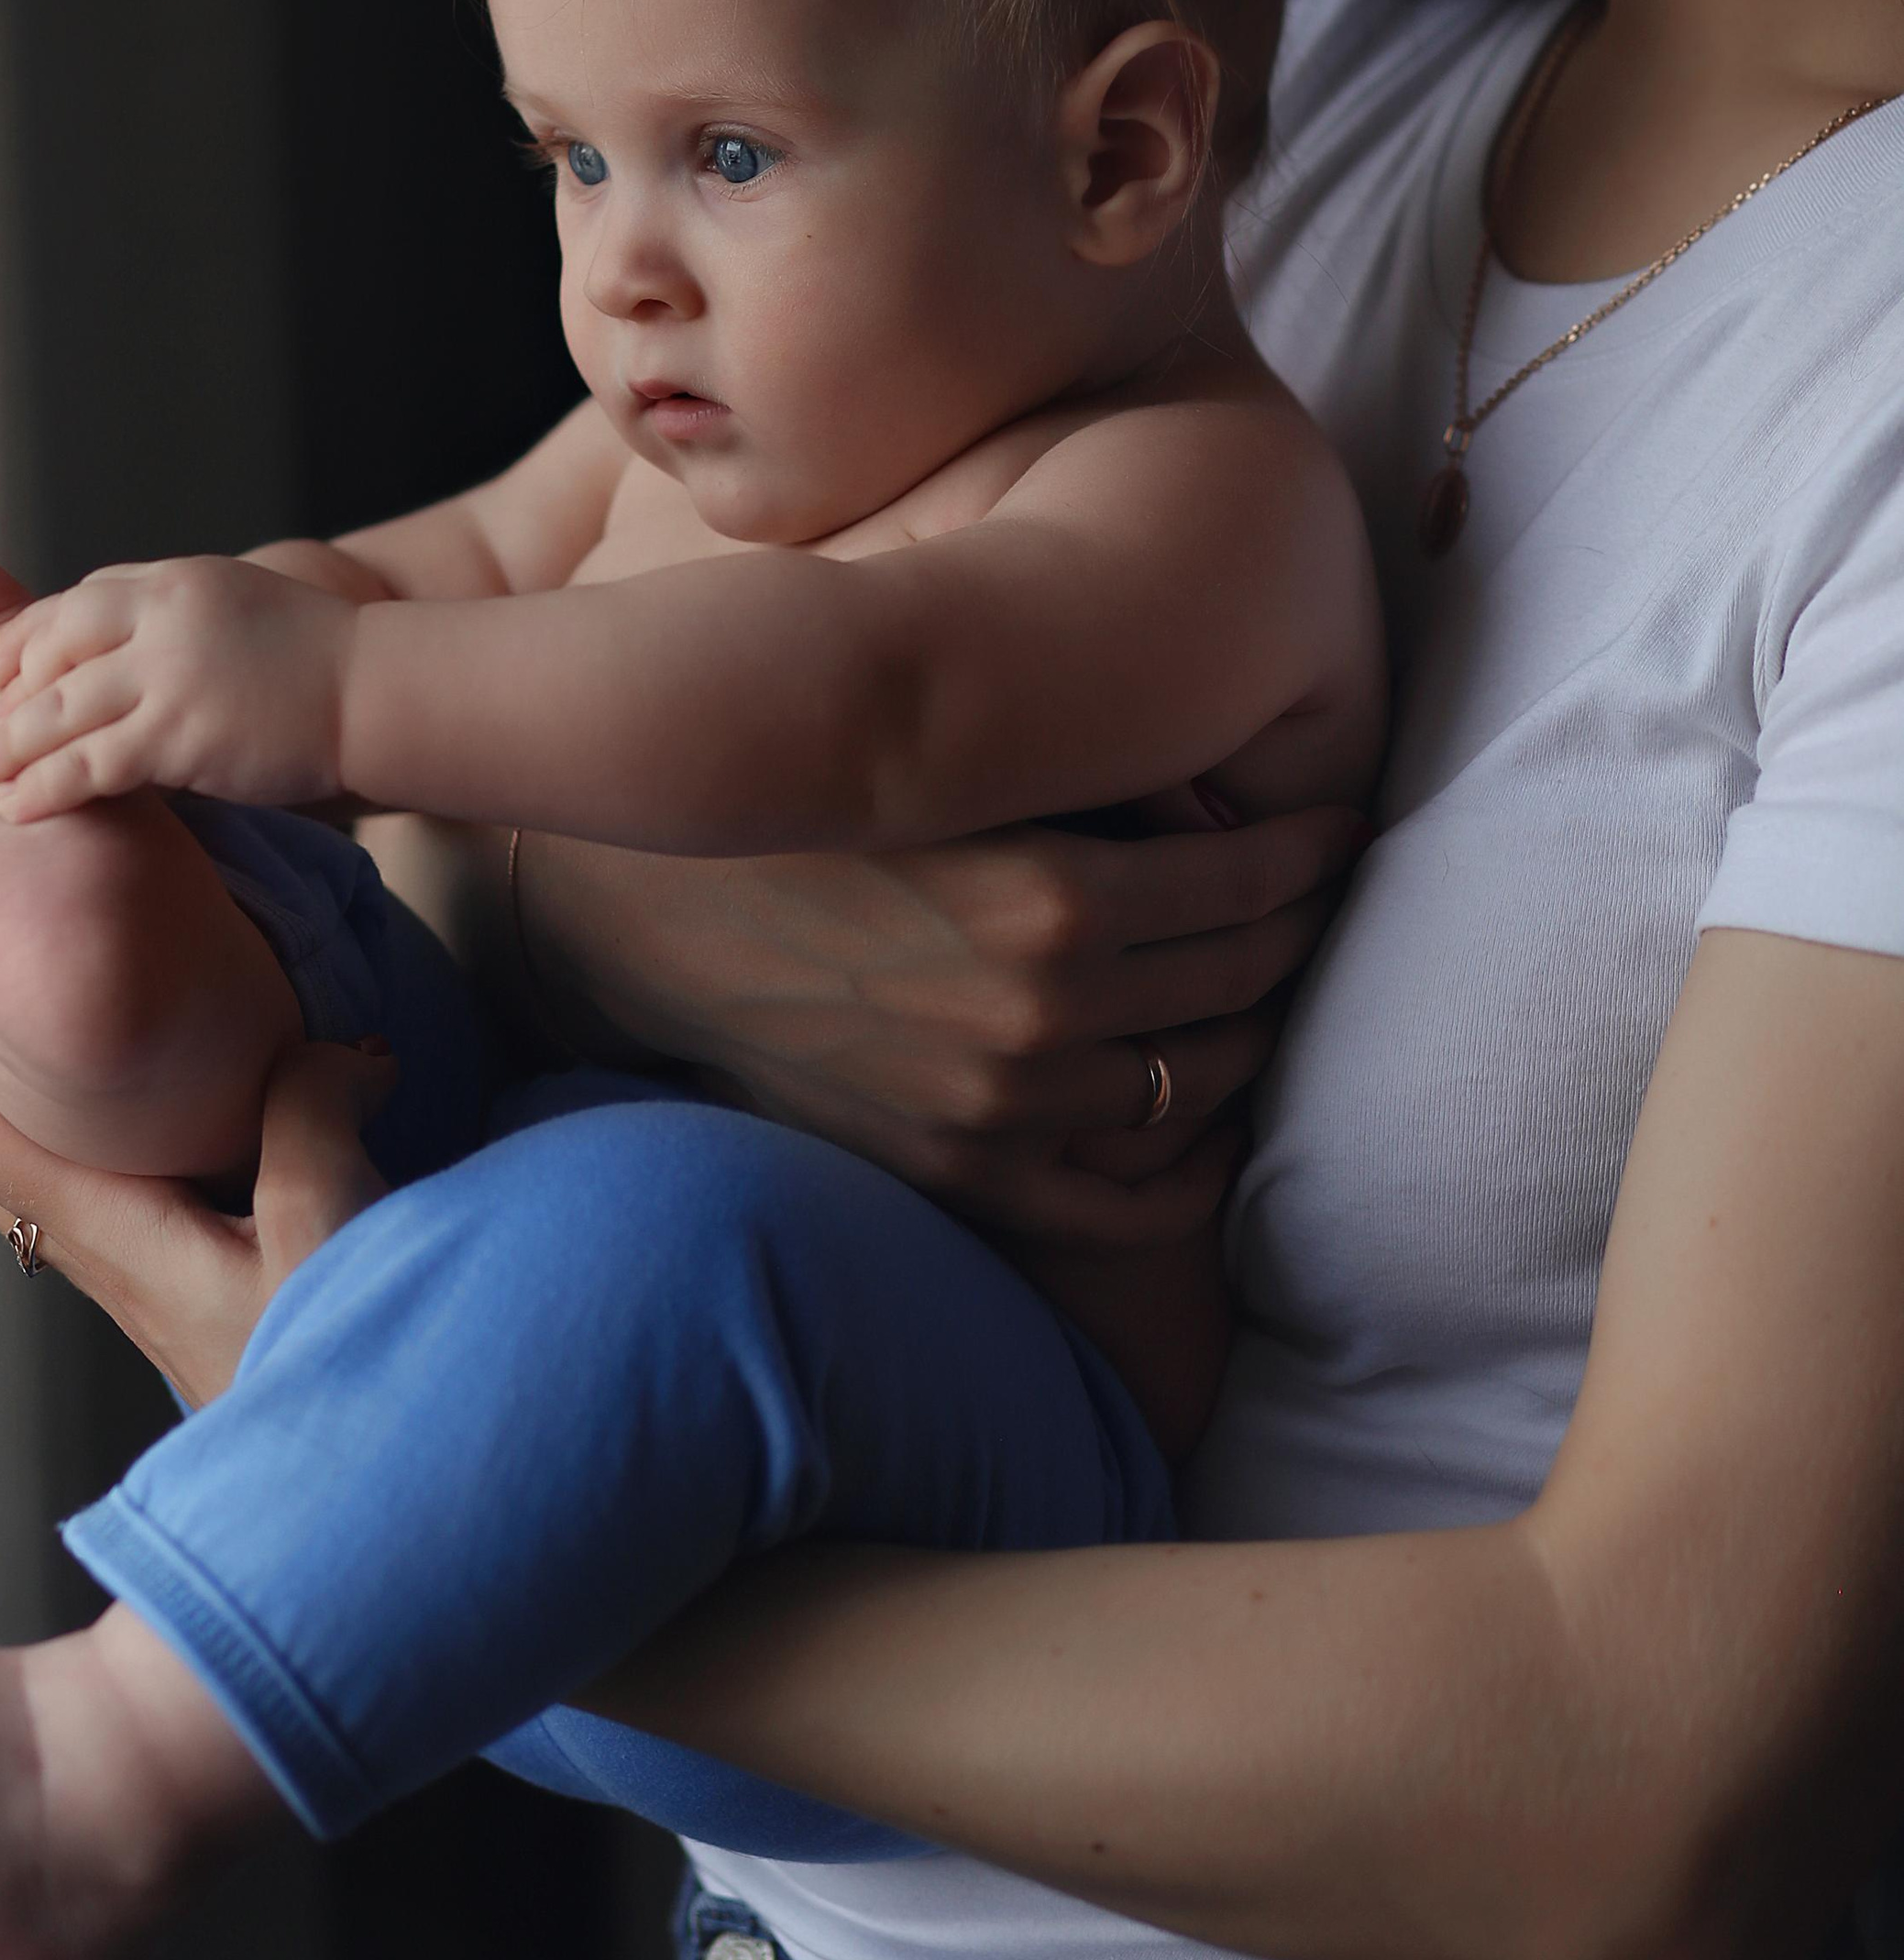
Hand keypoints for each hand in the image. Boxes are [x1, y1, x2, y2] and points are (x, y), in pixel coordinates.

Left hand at [0, 557, 351, 818]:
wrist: (378, 691)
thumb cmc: (318, 661)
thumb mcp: (237, 607)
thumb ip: (175, 617)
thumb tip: (117, 644)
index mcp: (175, 581)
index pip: (74, 605)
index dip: (23, 642)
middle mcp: (162, 615)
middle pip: (52, 649)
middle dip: (5, 695)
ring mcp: (169, 671)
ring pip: (60, 709)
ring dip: (9, 746)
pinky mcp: (181, 730)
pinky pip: (91, 760)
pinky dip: (46, 784)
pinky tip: (18, 807)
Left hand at [0, 940, 387, 1406]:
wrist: (353, 1502)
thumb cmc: (327, 1384)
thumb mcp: (328, 1229)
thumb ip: (314, 1113)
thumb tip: (335, 1045)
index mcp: (106, 1235)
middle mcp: (101, 1254)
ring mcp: (138, 1271)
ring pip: (32, 1160)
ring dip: (15, 1074)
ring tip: (54, 995)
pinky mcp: (185, 1276)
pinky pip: (99, 1175)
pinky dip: (91, 1109)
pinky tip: (162, 1077)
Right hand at [509, 810, 1366, 1247]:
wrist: (622, 902)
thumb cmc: (783, 793)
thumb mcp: (938, 756)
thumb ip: (1072, 767)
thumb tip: (1204, 775)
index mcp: (1055, 893)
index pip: (1250, 878)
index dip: (1311, 849)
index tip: (1337, 826)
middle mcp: (1047, 1011)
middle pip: (1242, 978)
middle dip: (1296, 932)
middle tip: (1313, 897)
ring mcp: (1005, 1103)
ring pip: (1200, 1082)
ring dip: (1250, 1033)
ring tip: (1262, 988)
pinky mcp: (958, 1168)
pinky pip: (1126, 1202)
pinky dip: (1191, 1170)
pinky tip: (1214, 1130)